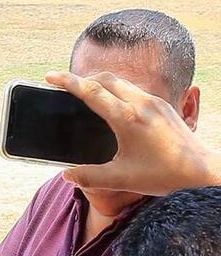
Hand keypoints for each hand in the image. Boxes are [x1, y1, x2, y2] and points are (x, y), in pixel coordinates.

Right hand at [46, 70, 219, 194]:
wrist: (204, 172)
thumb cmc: (164, 175)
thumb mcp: (121, 178)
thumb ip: (89, 177)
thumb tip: (66, 175)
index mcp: (127, 118)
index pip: (91, 91)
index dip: (67, 82)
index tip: (50, 77)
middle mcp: (142, 104)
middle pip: (105, 79)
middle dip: (82, 79)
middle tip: (65, 86)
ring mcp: (155, 103)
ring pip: (121, 82)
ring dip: (100, 83)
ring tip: (86, 93)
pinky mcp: (164, 106)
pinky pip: (134, 90)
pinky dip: (116, 90)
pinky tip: (112, 105)